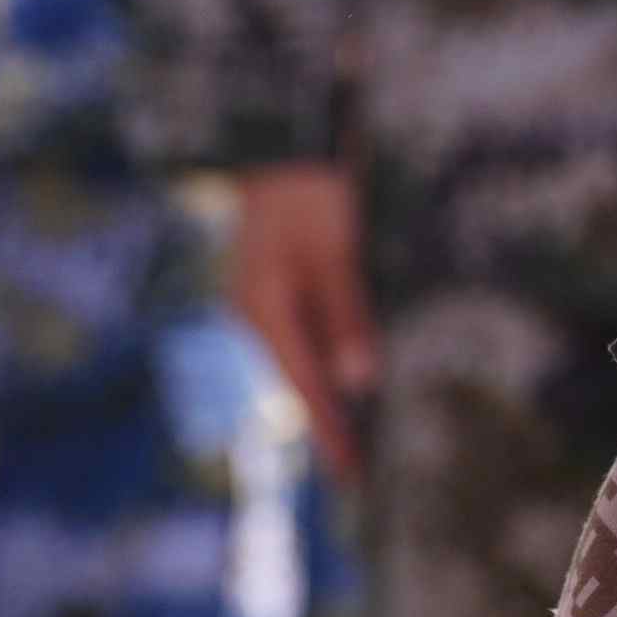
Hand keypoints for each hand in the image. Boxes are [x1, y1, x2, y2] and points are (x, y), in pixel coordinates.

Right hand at [227, 159, 381, 480]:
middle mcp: (257, 313)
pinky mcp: (274, 283)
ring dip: (327, 390)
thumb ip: (345, 313)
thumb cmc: (310, 190)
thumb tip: (359, 379)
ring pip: (300, 356)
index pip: (304, 387)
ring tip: (358, 432)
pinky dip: (325, 354)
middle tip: (359, 467)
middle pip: (298, 378)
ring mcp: (262, 298)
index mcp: (266, 311)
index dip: (329, 432)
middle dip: (328, 420)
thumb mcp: (334, 250)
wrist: (281, 139)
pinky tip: (347, 370)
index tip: (351, 477)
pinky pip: (302, 332)